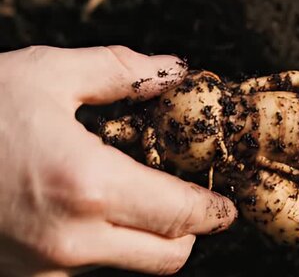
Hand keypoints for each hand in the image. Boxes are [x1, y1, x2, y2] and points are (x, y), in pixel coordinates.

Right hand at [0, 46, 236, 275]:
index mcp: (88, 186)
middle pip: (168, 259)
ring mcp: (43, 271)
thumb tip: (175, 71)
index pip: (182, 215)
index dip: (213, 211)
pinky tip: (88, 214)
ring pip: (128, 269)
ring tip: (135, 200)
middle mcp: (71, 242)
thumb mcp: (46, 75)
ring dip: (146, 240)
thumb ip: (122, 72)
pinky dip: (102, 248)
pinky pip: (84, 274)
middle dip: (188, 232)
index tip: (226, 205)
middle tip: (187, 202)